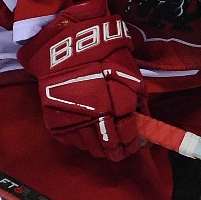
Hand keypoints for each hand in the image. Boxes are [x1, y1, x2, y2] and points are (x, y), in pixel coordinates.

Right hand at [17, 0, 145, 160]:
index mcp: (113, 103)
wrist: (63, 47)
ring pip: (90, 146)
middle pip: (108, 145)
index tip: (134, 145)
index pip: (126, 133)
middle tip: (121, 151)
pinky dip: (82, 142)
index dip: (132, 143)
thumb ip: (136, 98)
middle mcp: (92, 115)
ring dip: (100, 149)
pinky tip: (88, 137)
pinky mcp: (55, 120)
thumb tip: (145, 120)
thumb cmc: (100, 56)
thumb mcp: (126, 72)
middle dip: (117, 151)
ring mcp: (71, 119)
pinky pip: (71, 140)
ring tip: (106, 147)